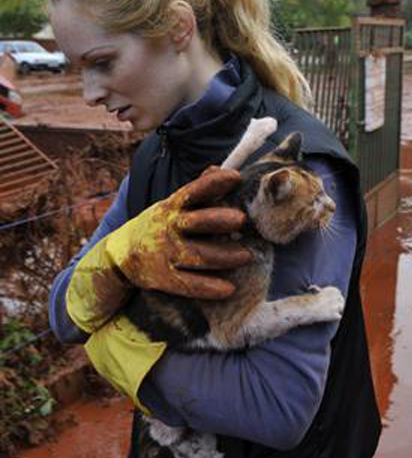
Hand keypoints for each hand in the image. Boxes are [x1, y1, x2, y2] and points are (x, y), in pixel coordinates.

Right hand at [67, 166, 251, 332]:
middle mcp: (168, 228)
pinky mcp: (163, 278)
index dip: (214, 183)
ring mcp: (165, 253)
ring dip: (224, 256)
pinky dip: (209, 287)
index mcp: (172, 206)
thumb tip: (220, 168)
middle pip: (196, 221)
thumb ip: (197, 189)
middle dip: (219, 219)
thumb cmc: (159, 225)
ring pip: (198, 255)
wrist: (119, 256)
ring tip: (246, 255)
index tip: (236, 178)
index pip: (194, 191)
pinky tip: (229, 289)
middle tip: (242, 219)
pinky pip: (189, 285)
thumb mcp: (172, 205)